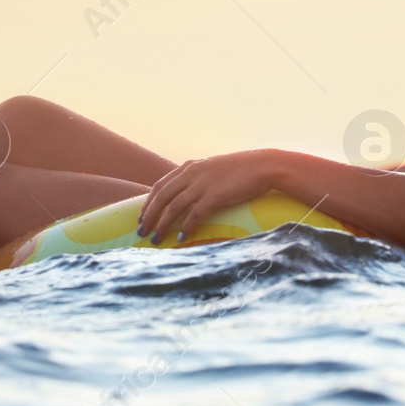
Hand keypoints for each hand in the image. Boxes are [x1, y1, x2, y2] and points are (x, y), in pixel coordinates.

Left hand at [138, 150, 282, 243]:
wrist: (262, 165)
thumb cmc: (240, 170)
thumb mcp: (212, 169)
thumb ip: (197, 179)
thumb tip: (186, 194)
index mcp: (188, 167)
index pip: (160, 186)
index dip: (148, 202)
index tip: (142, 216)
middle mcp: (191, 174)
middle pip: (161, 197)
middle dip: (149, 216)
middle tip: (142, 232)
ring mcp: (203, 184)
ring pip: (173, 206)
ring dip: (162, 225)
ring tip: (156, 239)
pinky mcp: (215, 195)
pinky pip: (195, 214)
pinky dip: (186, 227)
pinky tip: (182, 238)